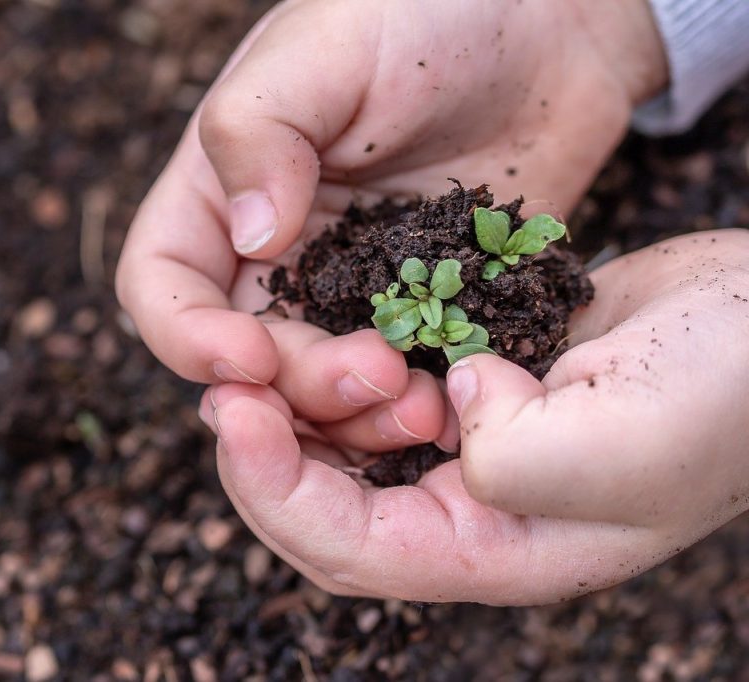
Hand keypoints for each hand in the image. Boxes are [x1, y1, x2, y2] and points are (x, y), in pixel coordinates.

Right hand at [117, 0, 666, 451]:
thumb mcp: (327, 47)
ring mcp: (352, 287)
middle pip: (247, 357)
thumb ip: (261, 131)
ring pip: (321, 386)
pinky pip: (404, 376)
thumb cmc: (427, 10)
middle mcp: (277, 251)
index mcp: (224, 191)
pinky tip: (456, 401)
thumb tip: (249, 239)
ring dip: (355, 414)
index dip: (186, 337)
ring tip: (420, 403)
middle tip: (372, 376)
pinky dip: (418, 403)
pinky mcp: (424, 307)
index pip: (162, 285)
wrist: (550, 22)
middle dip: (295, 385)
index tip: (247, 358)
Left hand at [200, 231, 748, 604]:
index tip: (233, 414)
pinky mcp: (474, 390)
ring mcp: (470, 450)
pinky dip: (343, 372)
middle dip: (265, 455)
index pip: (350, 547)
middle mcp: (472, 512)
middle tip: (223, 387)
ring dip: (298, 411)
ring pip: (346, 452)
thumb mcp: (622, 442)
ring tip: (258, 359)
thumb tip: (450, 405)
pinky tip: (322, 335)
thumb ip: (516, 455)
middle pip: (328, 509)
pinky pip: (382, 395)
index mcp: (498, 550)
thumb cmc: (722, 394)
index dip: (275, 490)